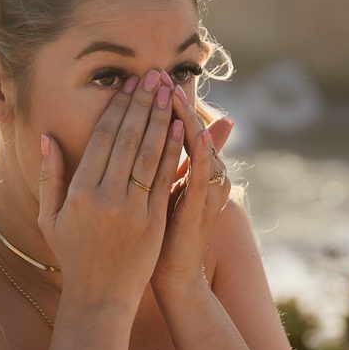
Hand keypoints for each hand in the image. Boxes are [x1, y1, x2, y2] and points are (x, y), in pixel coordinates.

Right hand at [37, 71, 186, 314]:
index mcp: (79, 193)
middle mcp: (106, 198)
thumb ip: (49, 176)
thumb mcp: (50, 217)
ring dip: (160, 120)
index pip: (102, 140)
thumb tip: (48, 137)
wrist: (100, 298)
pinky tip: (180, 129)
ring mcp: (132, 210)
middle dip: (142, 105)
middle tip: (153, 77)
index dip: (117, 109)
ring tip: (169, 93)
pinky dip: (173, 152)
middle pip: (127, 140)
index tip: (127, 86)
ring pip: (149, 155)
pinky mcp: (154, 221)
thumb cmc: (72, 255)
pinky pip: (165, 179)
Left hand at [150, 84, 233, 300]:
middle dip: (170, 102)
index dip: (161, 103)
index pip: (175, 127)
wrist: (174, 275)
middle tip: (158, 74)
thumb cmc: (163, 237)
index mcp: (188, 169)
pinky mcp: (200, 209)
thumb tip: (167, 132)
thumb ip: (167, 161)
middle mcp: (202, 174)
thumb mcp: (167, 192)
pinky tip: (195, 133)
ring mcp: (204, 190)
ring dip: (185, 117)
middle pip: (186, 129)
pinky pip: (201, 177)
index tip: (143, 78)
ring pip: (196, 146)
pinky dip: (201, 154)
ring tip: (173, 91)